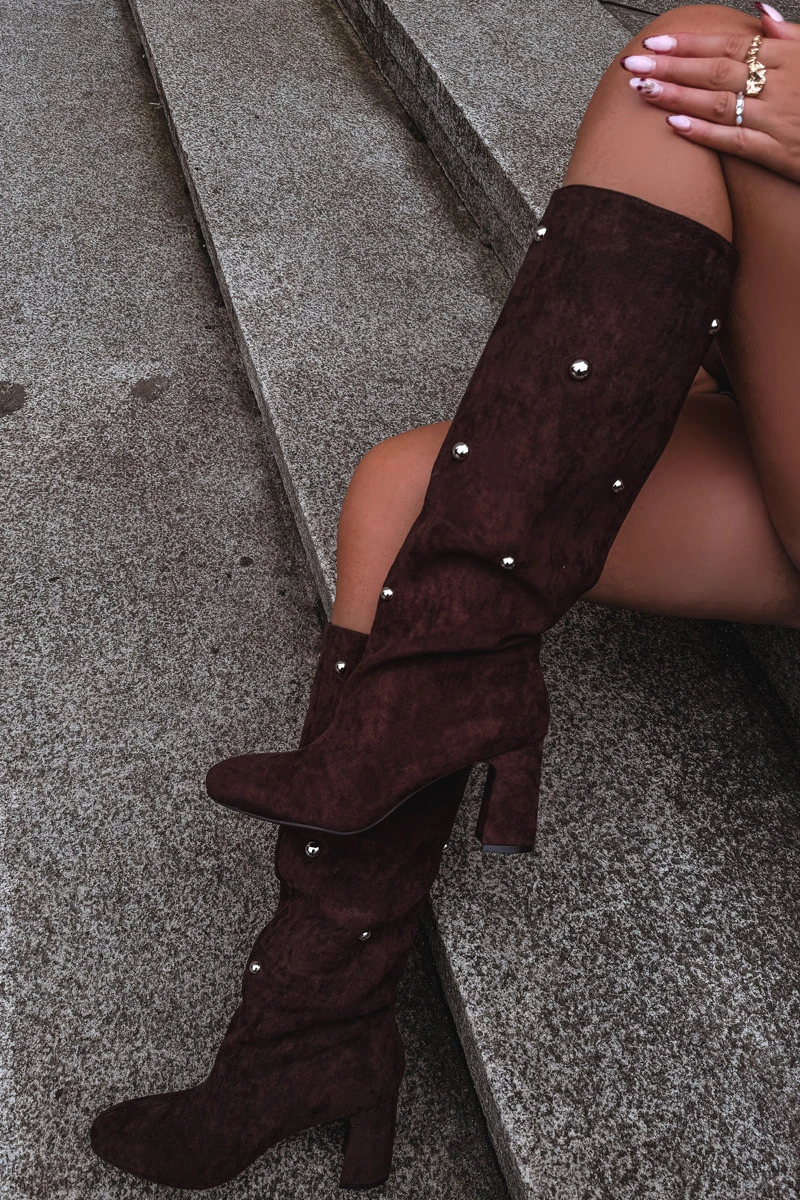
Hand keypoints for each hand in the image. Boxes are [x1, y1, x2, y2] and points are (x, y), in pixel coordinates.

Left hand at [621, 4, 799, 182]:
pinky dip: (704, 133)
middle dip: (671, 67)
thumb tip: (760, 11)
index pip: (728, 46)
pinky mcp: (778, 152)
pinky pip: (735, 141)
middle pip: (716, 72)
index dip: (689, 43)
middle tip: (634, 65)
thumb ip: (788, 33)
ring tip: (643, 91)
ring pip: (719, 104)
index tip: (655, 42)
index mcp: (787, 57)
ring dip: (677, 97)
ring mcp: (777, 119)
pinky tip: (675, 128)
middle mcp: (779, 85)